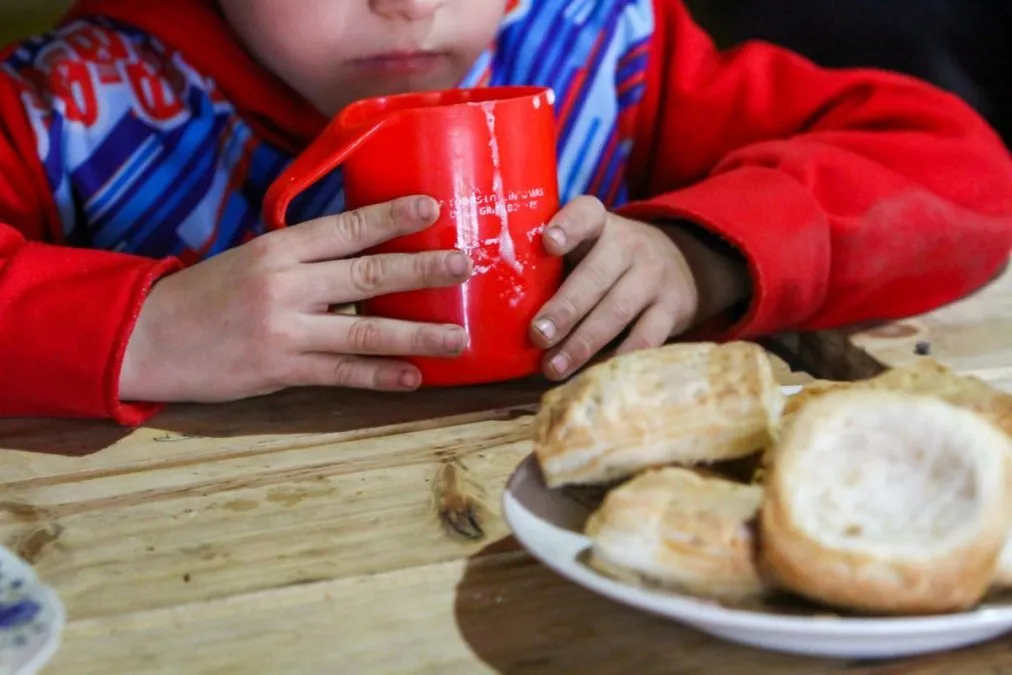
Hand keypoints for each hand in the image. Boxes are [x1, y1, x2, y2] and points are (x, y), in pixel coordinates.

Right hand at [119, 196, 471, 402]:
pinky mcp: (280, 369)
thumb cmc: (208, 293)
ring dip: (417, 335)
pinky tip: (413, 379)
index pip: (345, 227)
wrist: (148, 337)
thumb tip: (368, 251)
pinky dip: (380, 377)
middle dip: (421, 271)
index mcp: (278, 248)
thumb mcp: (253, 258)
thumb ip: (306, 257)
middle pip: (366, 276)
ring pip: (364, 331)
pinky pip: (341, 374)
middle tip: (464, 265)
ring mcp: (284, 330)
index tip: (432, 208)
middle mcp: (285, 285)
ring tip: (458, 337)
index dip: (391, 217)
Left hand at [531, 196, 748, 379]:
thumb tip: (498, 309)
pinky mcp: (672, 309)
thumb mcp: (588, 246)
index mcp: (600, 225)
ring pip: (617, 310)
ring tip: (553, 366)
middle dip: (565, 308)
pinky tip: (593, 374)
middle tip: (537, 334)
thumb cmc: (609, 261)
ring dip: (582, 342)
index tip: (548, 242)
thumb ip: (553, 265)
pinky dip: (619, 357)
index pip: (585, 214)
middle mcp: (629, 245)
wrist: (682, 263)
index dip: (568, 226)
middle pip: (595, 276)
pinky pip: (646, 337)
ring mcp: (654, 277)